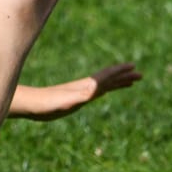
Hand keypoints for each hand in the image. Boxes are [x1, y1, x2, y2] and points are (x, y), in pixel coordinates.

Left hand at [20, 63, 140, 121]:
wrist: (31, 104)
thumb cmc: (46, 105)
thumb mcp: (65, 102)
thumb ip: (80, 95)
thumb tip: (96, 87)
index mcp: (84, 86)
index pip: (106, 77)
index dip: (119, 72)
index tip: (133, 67)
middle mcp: (84, 87)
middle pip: (108, 79)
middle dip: (124, 76)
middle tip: (140, 74)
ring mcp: (81, 92)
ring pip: (104, 85)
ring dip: (117, 82)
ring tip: (131, 81)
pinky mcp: (76, 98)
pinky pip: (96, 92)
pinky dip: (106, 89)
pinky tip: (106, 90)